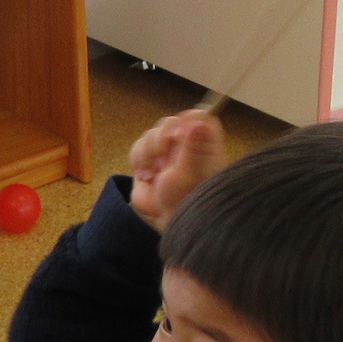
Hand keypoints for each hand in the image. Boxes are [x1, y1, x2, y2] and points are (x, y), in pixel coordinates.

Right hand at [127, 111, 229, 231]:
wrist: (166, 224)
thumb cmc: (187, 202)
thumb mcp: (191, 174)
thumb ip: (194, 146)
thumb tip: (199, 119)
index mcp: (204, 146)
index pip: (198, 117)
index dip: (186, 120)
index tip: (178, 136)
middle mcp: (187, 147)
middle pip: (171, 123)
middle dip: (161, 139)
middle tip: (163, 160)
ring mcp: (167, 154)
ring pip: (152, 134)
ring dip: (148, 152)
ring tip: (153, 173)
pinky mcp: (149, 162)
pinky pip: (138, 147)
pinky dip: (138, 159)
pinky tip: (145, 175)